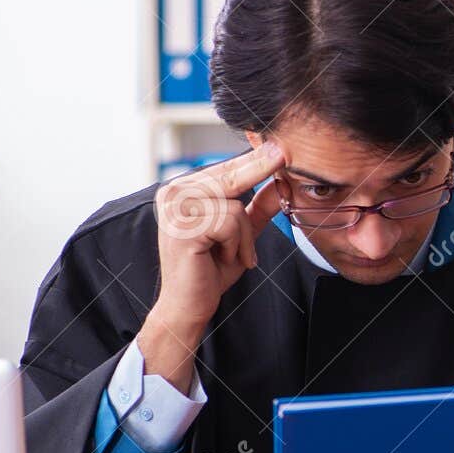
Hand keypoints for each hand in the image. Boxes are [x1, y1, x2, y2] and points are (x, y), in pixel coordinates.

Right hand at [140, 142, 285, 391]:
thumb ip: (259, 208)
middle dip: (251, 202)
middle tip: (268, 187)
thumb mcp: (242, 235)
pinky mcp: (182, 227)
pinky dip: (237, 245)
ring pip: (236, 207)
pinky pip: (230, 223)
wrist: (189, 306)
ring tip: (229, 255)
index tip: (278, 146)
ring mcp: (175, 208)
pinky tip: (222, 259)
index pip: (226, 169)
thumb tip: (280, 183)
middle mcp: (173, 192)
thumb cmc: (211, 270)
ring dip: (243, 238)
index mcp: (184, 189)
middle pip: (232, 179)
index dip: (254, 161)